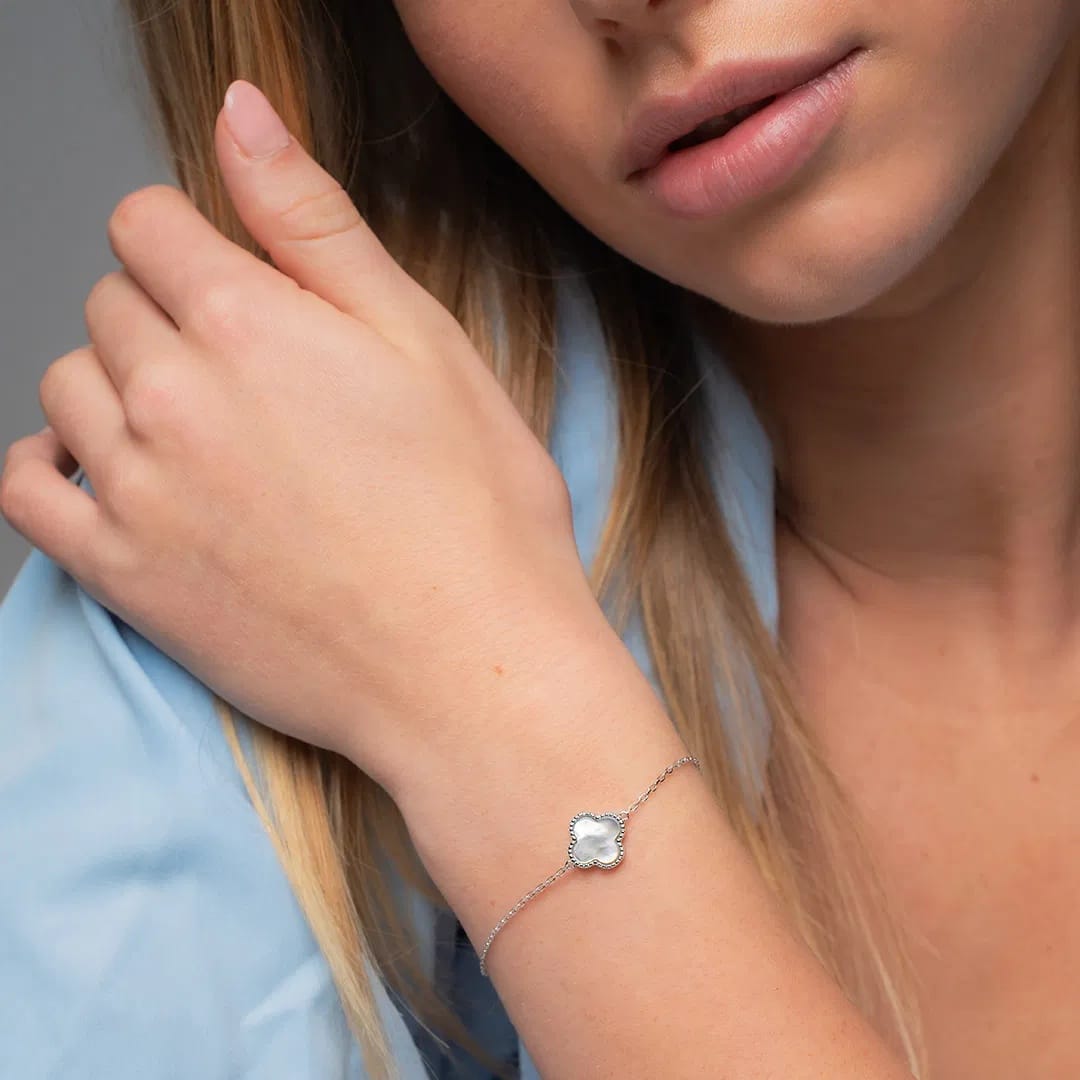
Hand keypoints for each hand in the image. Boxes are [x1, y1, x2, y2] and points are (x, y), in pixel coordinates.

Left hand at [0, 80, 594, 793]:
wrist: (469, 665)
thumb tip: (241, 113)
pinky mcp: (124, 576)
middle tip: (255, 373)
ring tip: (203, 428)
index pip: (149, 222)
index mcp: (248, 322)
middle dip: (168, 313)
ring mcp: (137, 491)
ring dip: (118, 384)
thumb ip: (314, 222)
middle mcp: (170, 396)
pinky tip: (112, 470)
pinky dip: (54, 463)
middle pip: (109, 301)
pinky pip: (25, 488)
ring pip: (67, 383)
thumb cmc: (474, 508)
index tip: (244, 284)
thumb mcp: (423, 338)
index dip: (198, 242)